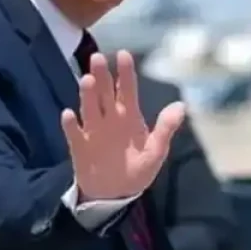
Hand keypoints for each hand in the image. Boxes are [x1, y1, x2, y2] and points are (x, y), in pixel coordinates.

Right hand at [61, 50, 185, 200]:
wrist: (115, 195)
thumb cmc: (137, 170)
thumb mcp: (156, 151)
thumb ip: (166, 129)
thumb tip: (181, 105)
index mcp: (129, 116)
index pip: (127, 89)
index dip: (125, 72)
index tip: (123, 54)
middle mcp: (109, 118)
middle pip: (105, 93)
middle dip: (102, 76)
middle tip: (97, 58)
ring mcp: (93, 131)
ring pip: (89, 108)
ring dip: (88, 95)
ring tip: (88, 80)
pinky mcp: (79, 147)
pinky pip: (74, 133)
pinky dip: (71, 124)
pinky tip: (69, 114)